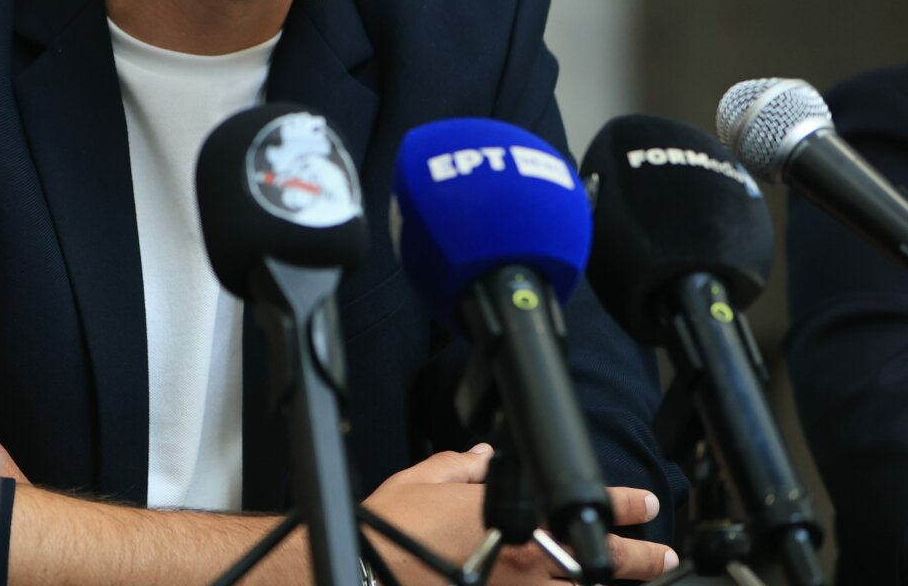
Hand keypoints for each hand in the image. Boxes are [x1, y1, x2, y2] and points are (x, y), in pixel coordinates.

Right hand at [363, 445, 677, 583]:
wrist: (368, 573)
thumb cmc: (391, 530)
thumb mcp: (424, 479)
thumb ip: (460, 467)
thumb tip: (481, 458)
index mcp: (511, 519)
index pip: (582, 507)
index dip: (622, 505)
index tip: (644, 503)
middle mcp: (526, 565)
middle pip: (601, 565)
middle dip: (642, 560)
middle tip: (663, 556)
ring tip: (634, 582)